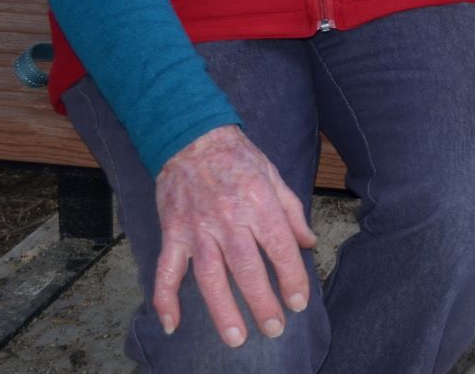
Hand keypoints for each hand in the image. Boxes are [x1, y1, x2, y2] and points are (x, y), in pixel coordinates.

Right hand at [152, 125, 317, 346]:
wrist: (191, 137)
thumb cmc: (237, 156)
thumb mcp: (273, 175)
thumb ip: (292, 211)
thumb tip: (309, 243)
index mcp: (258, 202)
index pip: (280, 247)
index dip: (292, 277)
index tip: (299, 301)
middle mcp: (228, 219)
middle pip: (247, 269)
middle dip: (263, 302)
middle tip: (274, 329)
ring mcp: (197, 229)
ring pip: (210, 277)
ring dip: (223, 310)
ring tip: (236, 337)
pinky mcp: (173, 233)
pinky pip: (167, 270)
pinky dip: (165, 299)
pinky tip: (171, 324)